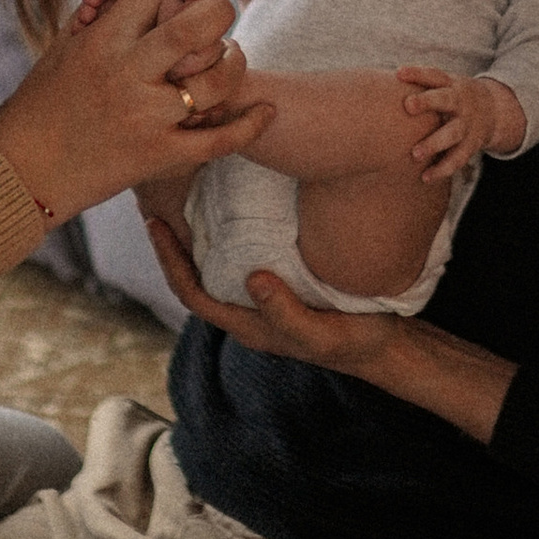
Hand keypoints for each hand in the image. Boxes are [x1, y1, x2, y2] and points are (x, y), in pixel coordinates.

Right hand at [0, 0, 270, 222]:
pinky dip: (249, 126)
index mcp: (101, 42)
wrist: (19, 172)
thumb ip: (100, 17)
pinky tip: (267, 110)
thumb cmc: (37, 106)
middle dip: (217, 10)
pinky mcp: (158, 156)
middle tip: (221, 13)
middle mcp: (127, 74)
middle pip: (194, 26)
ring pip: (216, 81)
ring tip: (234, 56)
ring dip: (235, 62)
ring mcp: (147, 117)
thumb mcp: (61, 50)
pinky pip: (217, 141)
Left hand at [144, 214, 517, 445]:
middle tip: (157, 197)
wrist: (383, 344)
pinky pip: (244, 254)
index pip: (192, 293)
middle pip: (195, 275)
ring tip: (186, 193)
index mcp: (247, 325)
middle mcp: (247, 309)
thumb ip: (286, 312)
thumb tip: (253, 278)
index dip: (169, 261)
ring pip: (217, 264)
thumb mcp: (320, 332)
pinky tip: (235, 203)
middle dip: (172, 242)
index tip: (154, 224)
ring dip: (197, 234)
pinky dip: (231, 229)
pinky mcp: (283, 281)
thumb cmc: (352, 340)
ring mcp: (263, 296)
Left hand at [397, 68, 523, 182]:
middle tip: (407, 106)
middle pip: (446, 100)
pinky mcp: (471, 145)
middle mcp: (460, 102)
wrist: (495, 110)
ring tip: (415, 153)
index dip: (417, 73)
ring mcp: (467, 124)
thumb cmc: (452, 96)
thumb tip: (373, 87)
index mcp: (451, 84)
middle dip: (428, 102)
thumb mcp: (443, 85)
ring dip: (434, 143)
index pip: (434, 75)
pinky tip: (426, 177)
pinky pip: (457, 158)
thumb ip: (418, 86)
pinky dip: (442, 169)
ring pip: (452, 133)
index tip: (398, 73)